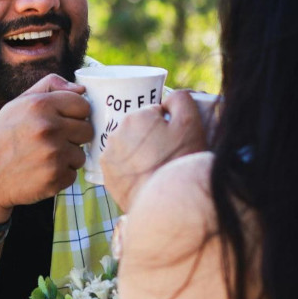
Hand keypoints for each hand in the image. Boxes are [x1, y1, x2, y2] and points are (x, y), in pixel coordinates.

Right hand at [0, 74, 91, 220]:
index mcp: (40, 105)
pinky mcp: (55, 177)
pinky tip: (40, 172)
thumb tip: (81, 89)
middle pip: (87, 130)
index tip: (63, 122)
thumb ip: (49, 87)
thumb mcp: (18, 105)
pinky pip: (73, 174)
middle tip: (51, 142)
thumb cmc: (4, 138)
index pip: (83, 105)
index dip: (75, 115)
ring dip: (67, 158)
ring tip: (43, 158)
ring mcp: (53, 154)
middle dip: (73, 137)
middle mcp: (48, 127)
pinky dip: (60, 176)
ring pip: (81, 154)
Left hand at [100, 89, 206, 209]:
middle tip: (165, 154)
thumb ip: (180, 99)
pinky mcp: (106, 174)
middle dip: (150, 137)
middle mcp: (118, 131)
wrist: (169, 200)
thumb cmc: (181, 160)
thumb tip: (167, 98)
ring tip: (154, 166)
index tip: (173, 140)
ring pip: (127, 145)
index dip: (166, 126)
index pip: (154, 114)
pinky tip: (142, 175)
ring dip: (137, 151)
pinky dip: (128, 167)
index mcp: (138, 116)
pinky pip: (118, 163)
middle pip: (138, 128)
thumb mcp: (191, 123)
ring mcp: (109, 153)